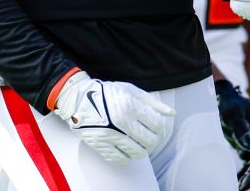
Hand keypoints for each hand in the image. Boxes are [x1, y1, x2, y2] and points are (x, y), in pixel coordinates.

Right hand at [52, 71, 175, 163]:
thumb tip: (172, 114)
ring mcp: (110, 135)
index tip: (154, 125)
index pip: (157, 125)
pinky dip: (127, 156)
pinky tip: (126, 148)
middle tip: (148, 136)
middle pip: (150, 141)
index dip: (159, 126)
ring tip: (138, 142)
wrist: (78, 99)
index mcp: (130, 105)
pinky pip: (121, 159)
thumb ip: (152, 102)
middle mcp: (121, 122)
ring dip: (142, 150)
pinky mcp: (100, 145)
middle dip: (153, 140)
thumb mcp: (130, 90)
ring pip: (138, 153)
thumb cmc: (106, 92)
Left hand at [215, 80, 249, 189]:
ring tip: (240, 186)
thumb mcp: (233, 113)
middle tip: (245, 185)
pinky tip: (238, 180)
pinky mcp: (246, 145)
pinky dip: (244, 171)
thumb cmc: (229, 103)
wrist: (222, 98)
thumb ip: (241, 128)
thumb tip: (249, 147)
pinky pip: (248, 161)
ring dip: (249, 174)